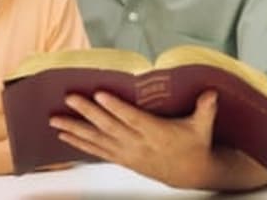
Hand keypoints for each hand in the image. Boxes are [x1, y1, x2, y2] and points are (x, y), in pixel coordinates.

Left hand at [49, 90, 218, 188]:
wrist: (191, 174)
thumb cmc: (195, 145)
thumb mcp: (203, 127)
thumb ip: (205, 108)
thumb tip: (210, 92)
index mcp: (157, 133)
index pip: (132, 119)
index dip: (116, 107)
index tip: (101, 94)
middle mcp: (138, 144)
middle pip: (109, 127)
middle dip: (88, 112)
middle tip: (70, 98)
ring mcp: (128, 153)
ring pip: (97, 140)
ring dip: (75, 129)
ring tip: (55, 120)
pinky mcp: (122, 158)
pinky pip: (97, 151)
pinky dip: (79, 142)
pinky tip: (65, 135)